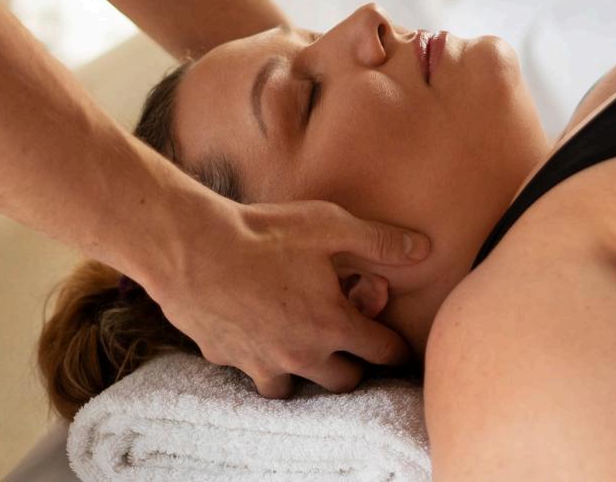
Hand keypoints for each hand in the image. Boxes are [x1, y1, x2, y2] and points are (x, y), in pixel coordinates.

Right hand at [148, 196, 430, 397]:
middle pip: (343, 381)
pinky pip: (252, 372)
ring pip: (295, 388)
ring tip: (307, 352)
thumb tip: (423, 249)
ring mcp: (261, 362)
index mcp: (331, 324)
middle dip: (355, 367)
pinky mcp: (227, 358)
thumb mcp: (330, 227)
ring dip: (306, 373)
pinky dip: (262, 362)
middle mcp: (301, 354)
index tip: (399, 347)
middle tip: (354, 348)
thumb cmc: (264, 234)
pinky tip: (259, 339)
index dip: (397, 349)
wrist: (192, 249)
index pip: (381, 352)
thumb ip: (379, 242)